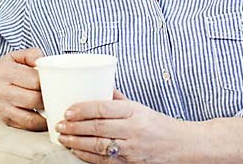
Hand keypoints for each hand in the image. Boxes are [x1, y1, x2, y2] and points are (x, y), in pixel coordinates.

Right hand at [0, 47, 46, 131]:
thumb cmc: (0, 70)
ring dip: (45, 114)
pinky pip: (25, 126)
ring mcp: (3, 109)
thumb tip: (45, 62)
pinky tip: (45, 117)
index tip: (54, 80)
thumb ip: (32, 54)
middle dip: (48, 97)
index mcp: (6, 72)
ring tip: (52, 106)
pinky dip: (38, 124)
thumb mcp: (14, 56)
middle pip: (34, 99)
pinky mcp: (5, 120)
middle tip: (55, 93)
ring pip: (30, 117)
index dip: (48, 81)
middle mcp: (3, 92)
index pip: (34, 80)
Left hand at [55, 88, 196, 162]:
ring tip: (63, 138)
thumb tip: (97, 87)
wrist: (183, 146)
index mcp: (134, 111)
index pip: (104, 108)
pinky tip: (76, 151)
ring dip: (77, 143)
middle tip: (59, 125)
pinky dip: (88, 157)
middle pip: (98, 128)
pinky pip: (105, 162)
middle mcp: (133, 130)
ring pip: (99, 147)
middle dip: (75, 127)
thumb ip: (118, 99)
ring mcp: (132, 149)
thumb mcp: (140, 106)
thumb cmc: (159, 124)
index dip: (83, 109)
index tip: (68, 110)